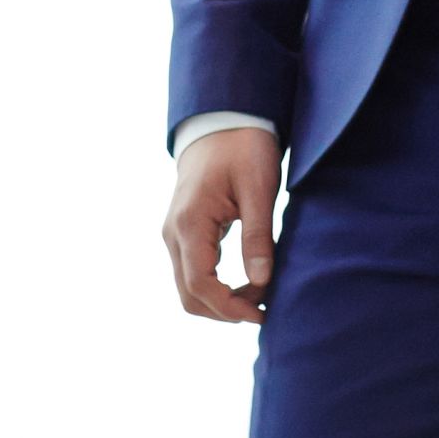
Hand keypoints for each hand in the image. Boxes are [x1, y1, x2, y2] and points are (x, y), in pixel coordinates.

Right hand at [162, 124, 282, 324]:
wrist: (220, 124)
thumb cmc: (243, 150)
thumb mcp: (259, 190)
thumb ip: (258, 236)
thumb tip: (262, 282)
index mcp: (190, 222)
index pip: (200, 284)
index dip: (230, 308)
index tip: (263, 313)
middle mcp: (173, 232)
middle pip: (189, 295)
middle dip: (226, 311)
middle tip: (265, 305)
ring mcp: (174, 234)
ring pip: (188, 289)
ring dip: (222, 302)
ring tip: (260, 292)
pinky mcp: (183, 234)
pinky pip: (193, 274)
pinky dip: (217, 289)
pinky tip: (248, 281)